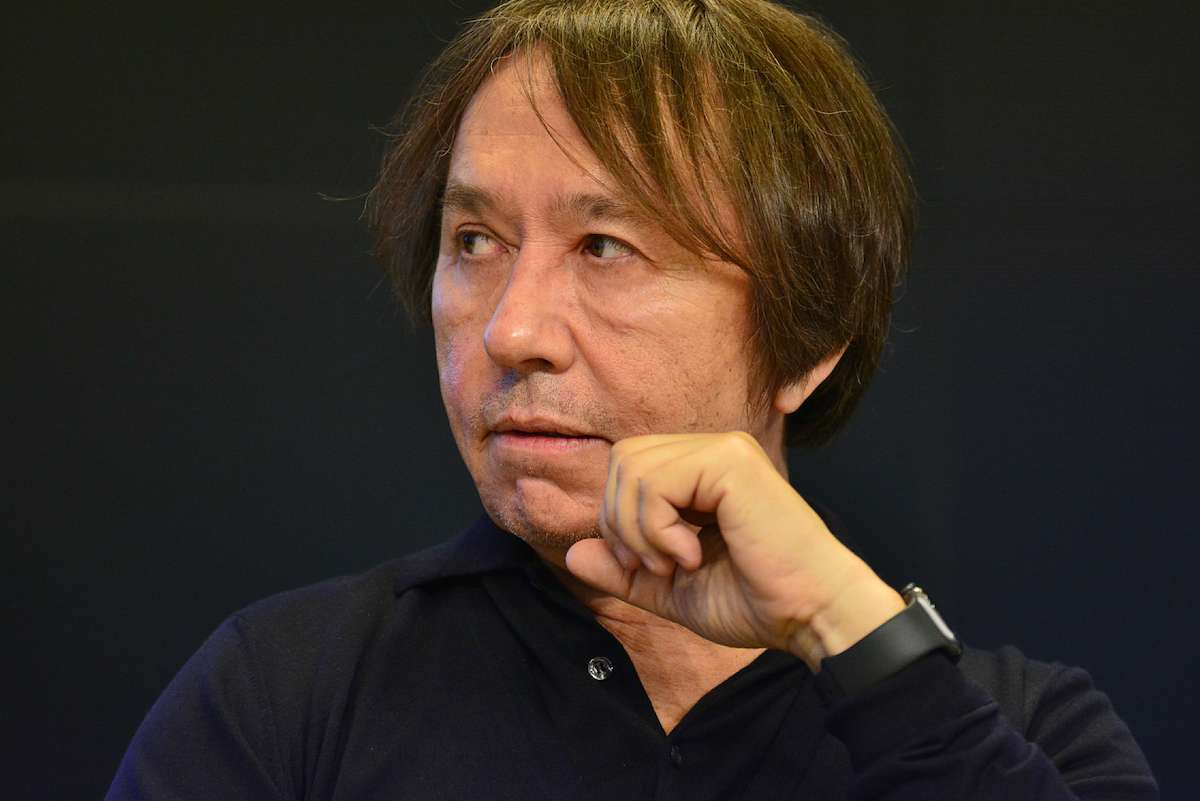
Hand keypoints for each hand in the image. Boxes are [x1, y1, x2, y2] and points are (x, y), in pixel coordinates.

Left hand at [563, 432, 904, 670]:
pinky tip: (693, 553)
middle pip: (621, 460)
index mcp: (701, 472)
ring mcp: (723, 451)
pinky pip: (655, 481)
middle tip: (659, 565)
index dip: (618, 520)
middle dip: (621, 521)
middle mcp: (712, 450)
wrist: (811, 615)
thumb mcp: (673, 590)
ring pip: (631, 467)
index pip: (626, 469)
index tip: (648, 567)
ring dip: (639, 529)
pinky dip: (657, 528)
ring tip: (679, 561)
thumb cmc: (756, 602)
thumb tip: (572, 552)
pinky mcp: (729, 463)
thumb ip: (624, 571)